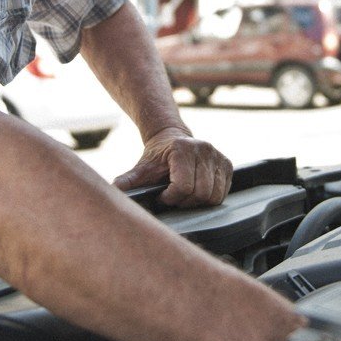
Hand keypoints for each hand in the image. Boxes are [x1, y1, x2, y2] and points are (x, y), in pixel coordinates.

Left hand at [113, 127, 232, 207]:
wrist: (172, 139)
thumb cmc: (156, 157)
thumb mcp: (142, 168)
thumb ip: (129, 180)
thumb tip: (114, 190)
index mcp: (183, 148)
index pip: (184, 186)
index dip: (171, 198)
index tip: (162, 196)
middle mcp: (204, 149)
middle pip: (201, 193)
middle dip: (185, 202)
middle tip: (173, 198)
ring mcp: (218, 156)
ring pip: (214, 195)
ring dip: (198, 202)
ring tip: (184, 195)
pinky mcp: (227, 164)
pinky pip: (222, 193)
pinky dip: (209, 198)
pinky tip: (196, 192)